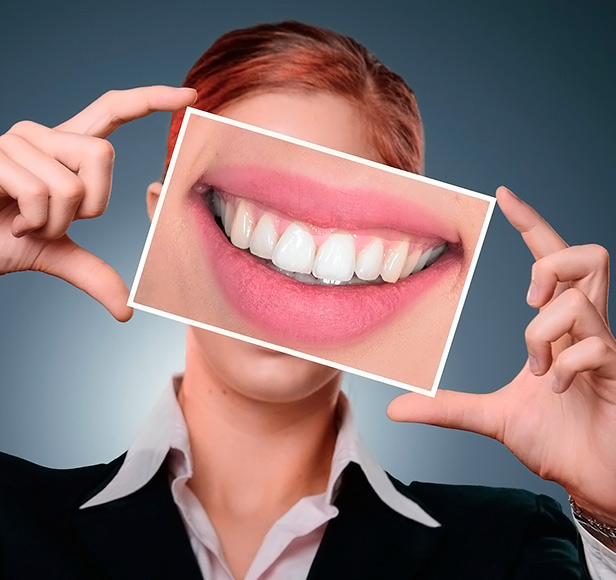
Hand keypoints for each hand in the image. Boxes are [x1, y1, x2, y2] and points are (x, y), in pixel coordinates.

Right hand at [0, 86, 196, 319]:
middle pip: (103, 156)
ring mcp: (18, 143)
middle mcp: (44, 136)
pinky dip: (34, 221)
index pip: (113, 110)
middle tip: (54, 223)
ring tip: (25, 224)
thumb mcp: (56, 256)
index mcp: (64, 150)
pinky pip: (41, 191)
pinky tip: (11, 222)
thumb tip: (127, 308)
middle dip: (90, 205)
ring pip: (73, 183)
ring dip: (55, 222)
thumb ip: (93, 272)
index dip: (151, 100)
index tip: (190, 96)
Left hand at [388, 187, 615, 527]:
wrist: (591, 478)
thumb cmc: (556, 439)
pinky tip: (557, 391)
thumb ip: (446, 407)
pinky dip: (563, 369)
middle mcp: (586, 327)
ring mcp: (606, 347)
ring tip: (539, 369)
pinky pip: (595, 346)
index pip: (552, 260)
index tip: (503, 196)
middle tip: (528, 298)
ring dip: (543, 332)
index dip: (531, 224)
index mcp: (558, 328)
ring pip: (579, 300)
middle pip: (589, 256)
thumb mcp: (490, 416)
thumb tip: (394, 408)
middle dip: (550, 262)